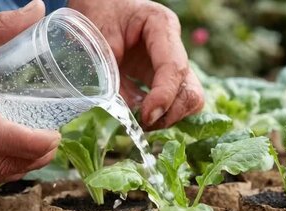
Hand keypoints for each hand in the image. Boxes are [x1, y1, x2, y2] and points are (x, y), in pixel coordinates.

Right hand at [0, 0, 59, 183]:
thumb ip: (0, 27)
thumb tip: (36, 10)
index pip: (0, 138)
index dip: (34, 144)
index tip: (54, 135)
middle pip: (1, 163)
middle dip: (35, 159)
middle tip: (54, 145)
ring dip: (20, 168)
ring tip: (39, 153)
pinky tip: (13, 159)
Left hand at [69, 0, 204, 129]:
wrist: (94, 9)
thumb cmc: (95, 15)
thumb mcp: (98, 41)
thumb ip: (112, 75)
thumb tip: (127, 114)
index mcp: (161, 25)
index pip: (174, 67)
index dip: (164, 96)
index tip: (147, 117)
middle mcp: (173, 46)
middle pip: (191, 90)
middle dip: (171, 112)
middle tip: (143, 123)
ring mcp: (171, 65)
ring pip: (189, 100)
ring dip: (168, 117)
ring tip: (140, 121)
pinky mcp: (162, 79)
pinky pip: (174, 104)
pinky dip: (160, 116)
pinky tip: (139, 115)